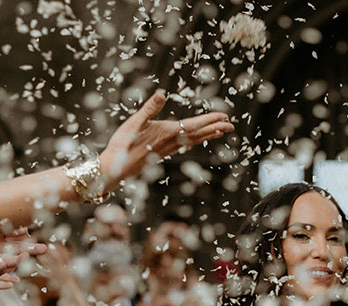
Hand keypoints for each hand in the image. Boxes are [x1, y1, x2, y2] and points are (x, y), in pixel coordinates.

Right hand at [99, 91, 234, 185]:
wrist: (116, 168)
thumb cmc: (124, 144)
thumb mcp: (135, 122)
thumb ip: (150, 108)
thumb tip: (161, 94)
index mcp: (169, 132)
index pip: (195, 125)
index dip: (210, 120)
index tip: (225, 117)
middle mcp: (173, 142)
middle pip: (199, 134)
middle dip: (216, 129)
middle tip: (231, 126)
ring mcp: (169, 149)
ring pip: (194, 141)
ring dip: (207, 135)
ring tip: (219, 132)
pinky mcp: (163, 153)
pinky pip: (185, 146)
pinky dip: (195, 141)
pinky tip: (194, 141)